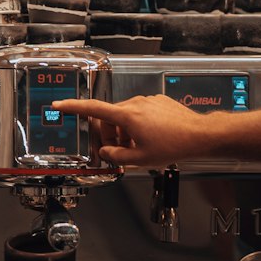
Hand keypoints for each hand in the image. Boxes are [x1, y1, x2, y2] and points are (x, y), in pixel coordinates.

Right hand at [61, 94, 213, 167]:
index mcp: (127, 116)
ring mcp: (147, 101)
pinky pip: (141, 113)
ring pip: (126, 116)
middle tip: (120, 150)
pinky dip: (139, 126)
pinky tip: (152, 138)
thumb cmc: (174, 145)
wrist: (200, 135)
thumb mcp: (140, 159)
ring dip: (126, 132)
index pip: (93, 109)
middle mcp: (136, 104)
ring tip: (140, 148)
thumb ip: (117, 157)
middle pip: (111, 117)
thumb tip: (106, 152)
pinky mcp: (158, 102)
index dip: (74, 107)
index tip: (61, 104)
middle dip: (111, 134)